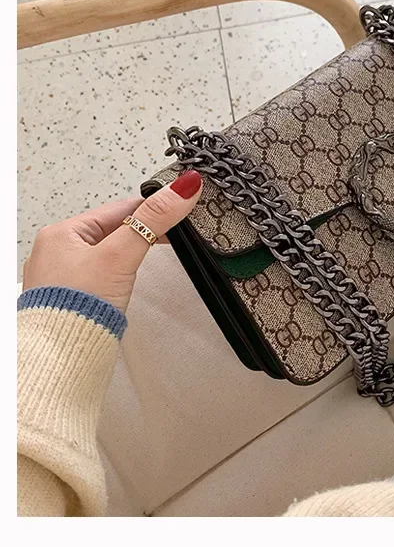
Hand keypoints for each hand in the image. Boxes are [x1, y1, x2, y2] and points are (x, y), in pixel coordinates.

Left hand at [22, 171, 202, 312]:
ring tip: (151, 254)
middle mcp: (57, 251)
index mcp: (62, 233)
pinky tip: (125, 278)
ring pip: (107, 252)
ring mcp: (62, 276)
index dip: (152, 210)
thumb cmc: (76, 308)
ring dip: (130, 252)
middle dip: (142, 232)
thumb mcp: (121, 254)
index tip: (178, 209)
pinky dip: (118, 271)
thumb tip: (183, 187)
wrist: (60, 359)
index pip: (119, 209)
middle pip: (114, 229)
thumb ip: (153, 219)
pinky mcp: (70, 298)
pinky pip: (100, 273)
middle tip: (171, 235)